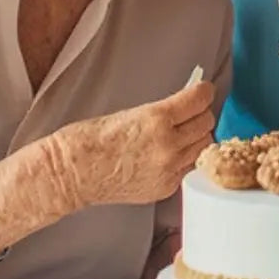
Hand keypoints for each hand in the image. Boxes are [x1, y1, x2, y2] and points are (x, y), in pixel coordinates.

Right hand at [44, 80, 215, 209]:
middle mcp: (168, 145)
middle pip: (206, 124)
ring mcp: (169, 169)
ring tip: (183, 133)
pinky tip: (170, 154)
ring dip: (197, 138)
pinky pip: (189, 168)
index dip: (204, 92)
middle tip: (192, 111)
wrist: (73, 173)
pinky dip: (185, 158)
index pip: (198, 101)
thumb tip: (183, 107)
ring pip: (203, 147)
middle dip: (201, 114)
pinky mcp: (166, 187)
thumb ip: (161, 112)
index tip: (203, 90)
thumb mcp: (129, 113)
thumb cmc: (89, 140)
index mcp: (157, 119)